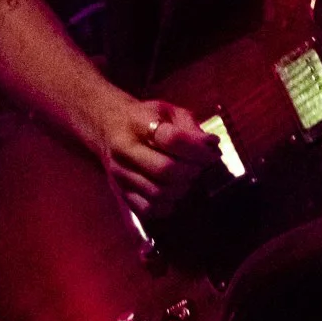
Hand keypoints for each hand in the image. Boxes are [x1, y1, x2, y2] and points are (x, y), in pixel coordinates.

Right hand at [93, 94, 217, 218]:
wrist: (108, 126)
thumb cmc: (145, 117)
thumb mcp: (168, 111)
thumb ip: (190, 127)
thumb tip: (212, 146)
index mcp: (138, 124)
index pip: (172, 140)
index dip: (198, 150)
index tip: (212, 154)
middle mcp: (125, 150)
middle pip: (165, 170)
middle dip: (191, 172)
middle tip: (199, 168)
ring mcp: (120, 174)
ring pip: (158, 193)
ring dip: (181, 189)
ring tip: (187, 178)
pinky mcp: (120, 192)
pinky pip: (147, 209)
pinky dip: (167, 205)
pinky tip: (173, 192)